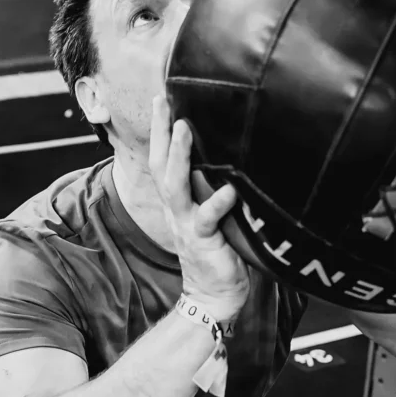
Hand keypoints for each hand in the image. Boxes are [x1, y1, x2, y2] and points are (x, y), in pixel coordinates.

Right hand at [149, 95, 251, 322]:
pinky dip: (218, 202)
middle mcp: (178, 210)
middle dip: (160, 133)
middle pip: (160, 166)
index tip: (162, 99)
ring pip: (175, 187)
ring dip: (178, 157)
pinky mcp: (204, 241)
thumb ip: (216, 191)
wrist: (214, 297)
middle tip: (162, 101)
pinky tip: (230, 187)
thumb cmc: (220, 255)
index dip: (160, 132)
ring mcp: (188, 225)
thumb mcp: (215, 217)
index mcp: (179, 203)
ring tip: (182, 128)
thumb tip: (235, 159)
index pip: (163, 161)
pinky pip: (208, 218)